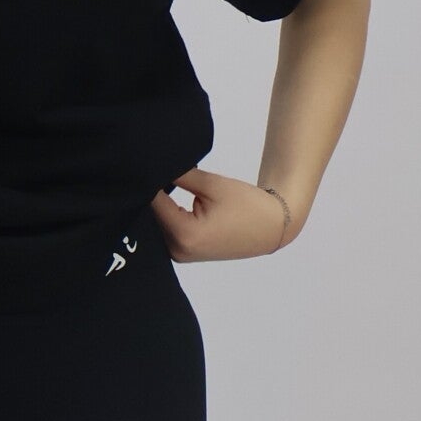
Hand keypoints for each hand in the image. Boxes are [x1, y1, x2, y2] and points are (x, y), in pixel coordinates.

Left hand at [150, 167, 295, 261]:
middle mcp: (177, 251)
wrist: (271, 227)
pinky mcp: (184, 254)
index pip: (152, 203)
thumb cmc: (247, 205)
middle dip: (152, 194)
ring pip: (157, 224)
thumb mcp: (212, 185)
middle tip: (156, 172)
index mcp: (184, 234)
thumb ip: (179, 175)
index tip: (149, 165)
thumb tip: (155, 165)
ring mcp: (180, 255)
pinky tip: (168, 200)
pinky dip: (166, 216)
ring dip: (158, 206)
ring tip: (165, 184)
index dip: (149, 182)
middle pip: (151, 216)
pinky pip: (166, 232)